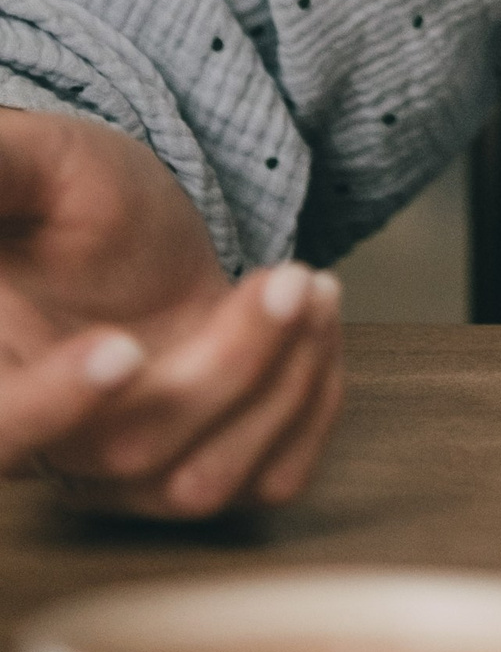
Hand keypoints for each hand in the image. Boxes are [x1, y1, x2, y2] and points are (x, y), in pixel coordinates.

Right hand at [0, 109, 343, 516]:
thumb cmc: (64, 199)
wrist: (132, 235)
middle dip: (231, 364)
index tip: (122, 349)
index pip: (1, 429)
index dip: (51, 406)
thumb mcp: (34, 167)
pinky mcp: (191, 473)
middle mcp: (48, 447)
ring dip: (283, 383)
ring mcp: (121, 476)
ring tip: (311, 286)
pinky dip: (312, 407)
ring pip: (201, 481)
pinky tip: (318, 327)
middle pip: (130, 450)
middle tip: (289, 277)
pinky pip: (265, 484)